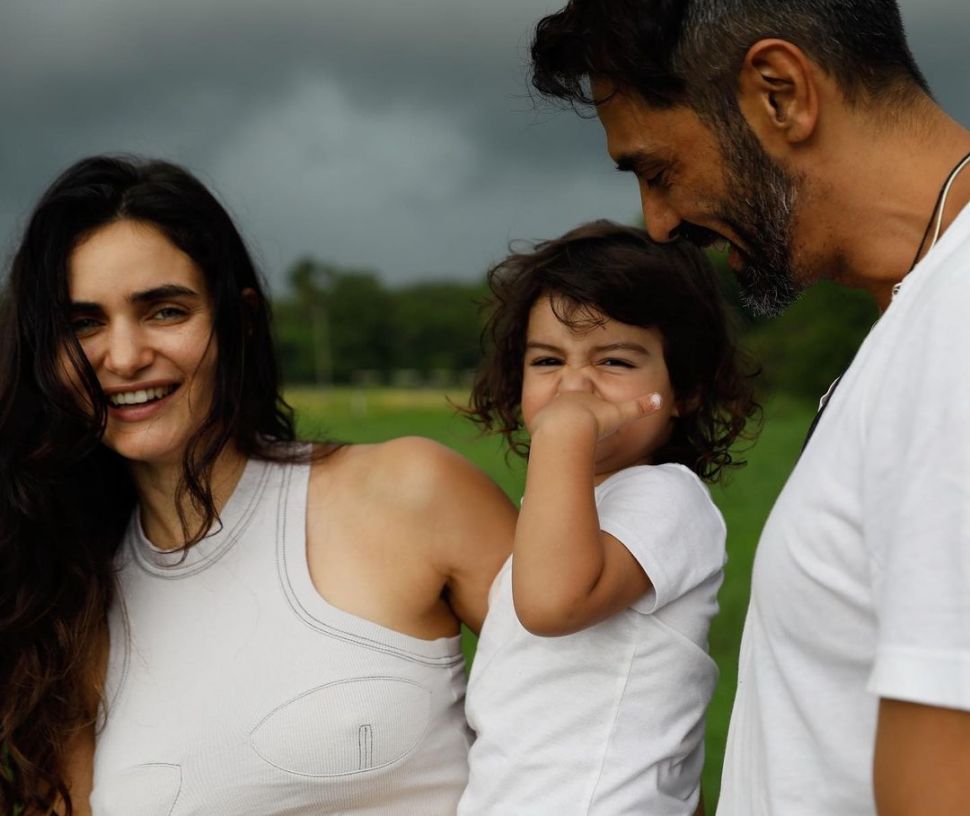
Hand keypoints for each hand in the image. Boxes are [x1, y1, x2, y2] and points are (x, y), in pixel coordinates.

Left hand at [528, 390, 662, 441]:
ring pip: (550, 412)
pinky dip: (546, 436)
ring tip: (560, 428)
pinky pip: (542, 430)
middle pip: (562, 395)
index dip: (581, 382)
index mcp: (580, 393)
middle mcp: (562, 399)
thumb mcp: (620, 414)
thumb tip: (659, 399)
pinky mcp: (539, 428)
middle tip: (569, 406)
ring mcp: (548, 412)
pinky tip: (551, 444)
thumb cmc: (594, 420)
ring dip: (555, 419)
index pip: (579, 382)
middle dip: (565, 398)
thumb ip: (639, 407)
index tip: (581, 378)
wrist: (567, 431)